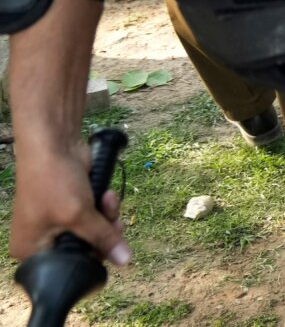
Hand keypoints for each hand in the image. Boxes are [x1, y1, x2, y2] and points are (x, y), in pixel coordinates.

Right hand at [9, 139, 127, 265]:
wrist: (54, 143)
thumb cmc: (53, 181)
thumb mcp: (79, 214)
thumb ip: (103, 238)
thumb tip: (125, 261)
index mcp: (31, 250)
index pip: (67, 268)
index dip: (91, 260)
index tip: (110, 249)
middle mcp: (42, 239)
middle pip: (84, 250)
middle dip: (104, 234)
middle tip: (117, 223)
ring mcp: (59, 222)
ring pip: (95, 231)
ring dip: (108, 216)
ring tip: (109, 199)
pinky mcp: (74, 206)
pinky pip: (96, 216)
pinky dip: (104, 206)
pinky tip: (107, 193)